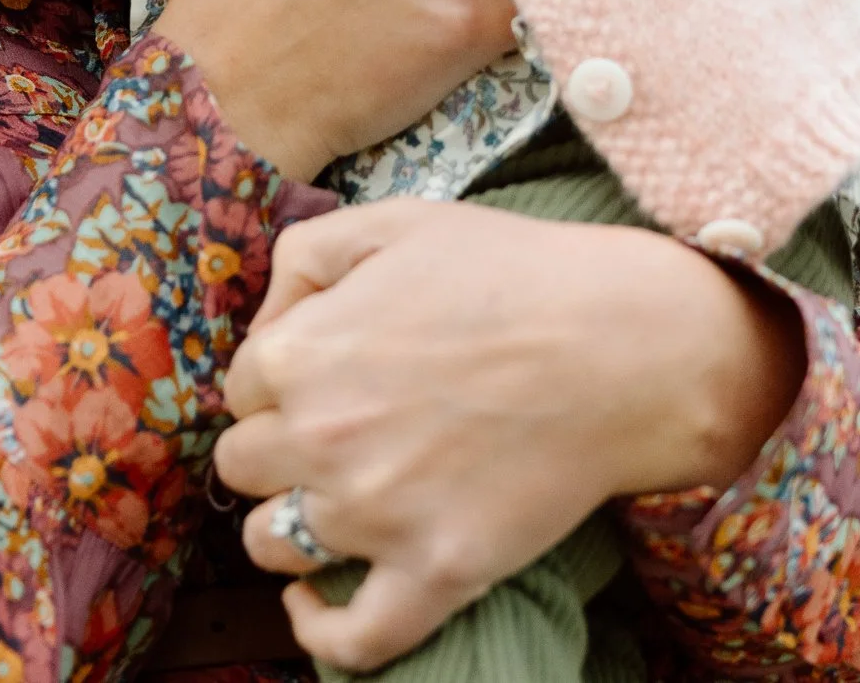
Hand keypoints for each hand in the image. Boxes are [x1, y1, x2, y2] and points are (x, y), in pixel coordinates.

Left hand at [215, 201, 805, 671]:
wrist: (619, 342)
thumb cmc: (509, 271)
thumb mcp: (393, 221)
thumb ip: (304, 259)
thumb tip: (267, 324)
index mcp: (299, 353)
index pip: (240, 388)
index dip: (278, 379)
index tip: (323, 374)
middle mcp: (319, 439)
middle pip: (244, 467)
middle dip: (277, 447)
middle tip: (333, 429)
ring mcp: (374, 516)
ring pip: (272, 546)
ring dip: (289, 524)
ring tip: (334, 499)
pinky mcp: (435, 574)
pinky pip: (347, 637)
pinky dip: (319, 629)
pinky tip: (318, 600)